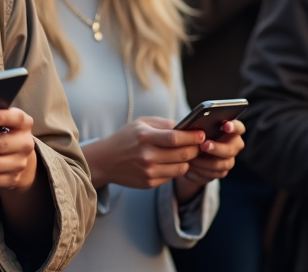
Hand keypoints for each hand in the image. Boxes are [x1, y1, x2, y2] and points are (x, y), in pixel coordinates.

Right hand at [81, 117, 204, 190]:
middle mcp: (147, 155)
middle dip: (195, 149)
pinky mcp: (149, 183)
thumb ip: (164, 124)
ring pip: (181, 167)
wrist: (105, 161)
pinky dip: (176, 168)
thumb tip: (187, 128)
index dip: (192, 137)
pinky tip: (172, 162)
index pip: (175, 138)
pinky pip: (172, 176)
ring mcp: (148, 171)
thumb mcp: (141, 124)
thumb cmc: (125, 138)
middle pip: (182, 154)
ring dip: (187, 160)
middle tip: (199, 144)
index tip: (202, 133)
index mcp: (144, 137)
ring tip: (185, 153)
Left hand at [175, 119, 244, 201]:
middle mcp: (233, 145)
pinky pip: (215, 173)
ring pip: (224, 163)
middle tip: (204, 146)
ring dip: (206, 162)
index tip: (225, 126)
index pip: (238, 127)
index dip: (234, 127)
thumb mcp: (191, 130)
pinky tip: (191, 166)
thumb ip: (196, 127)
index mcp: (229, 130)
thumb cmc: (190, 136)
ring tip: (191, 158)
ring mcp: (229, 159)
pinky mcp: (221, 172)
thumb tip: (192, 127)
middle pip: (232, 148)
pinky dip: (202, 170)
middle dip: (217, 148)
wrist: (186, 156)